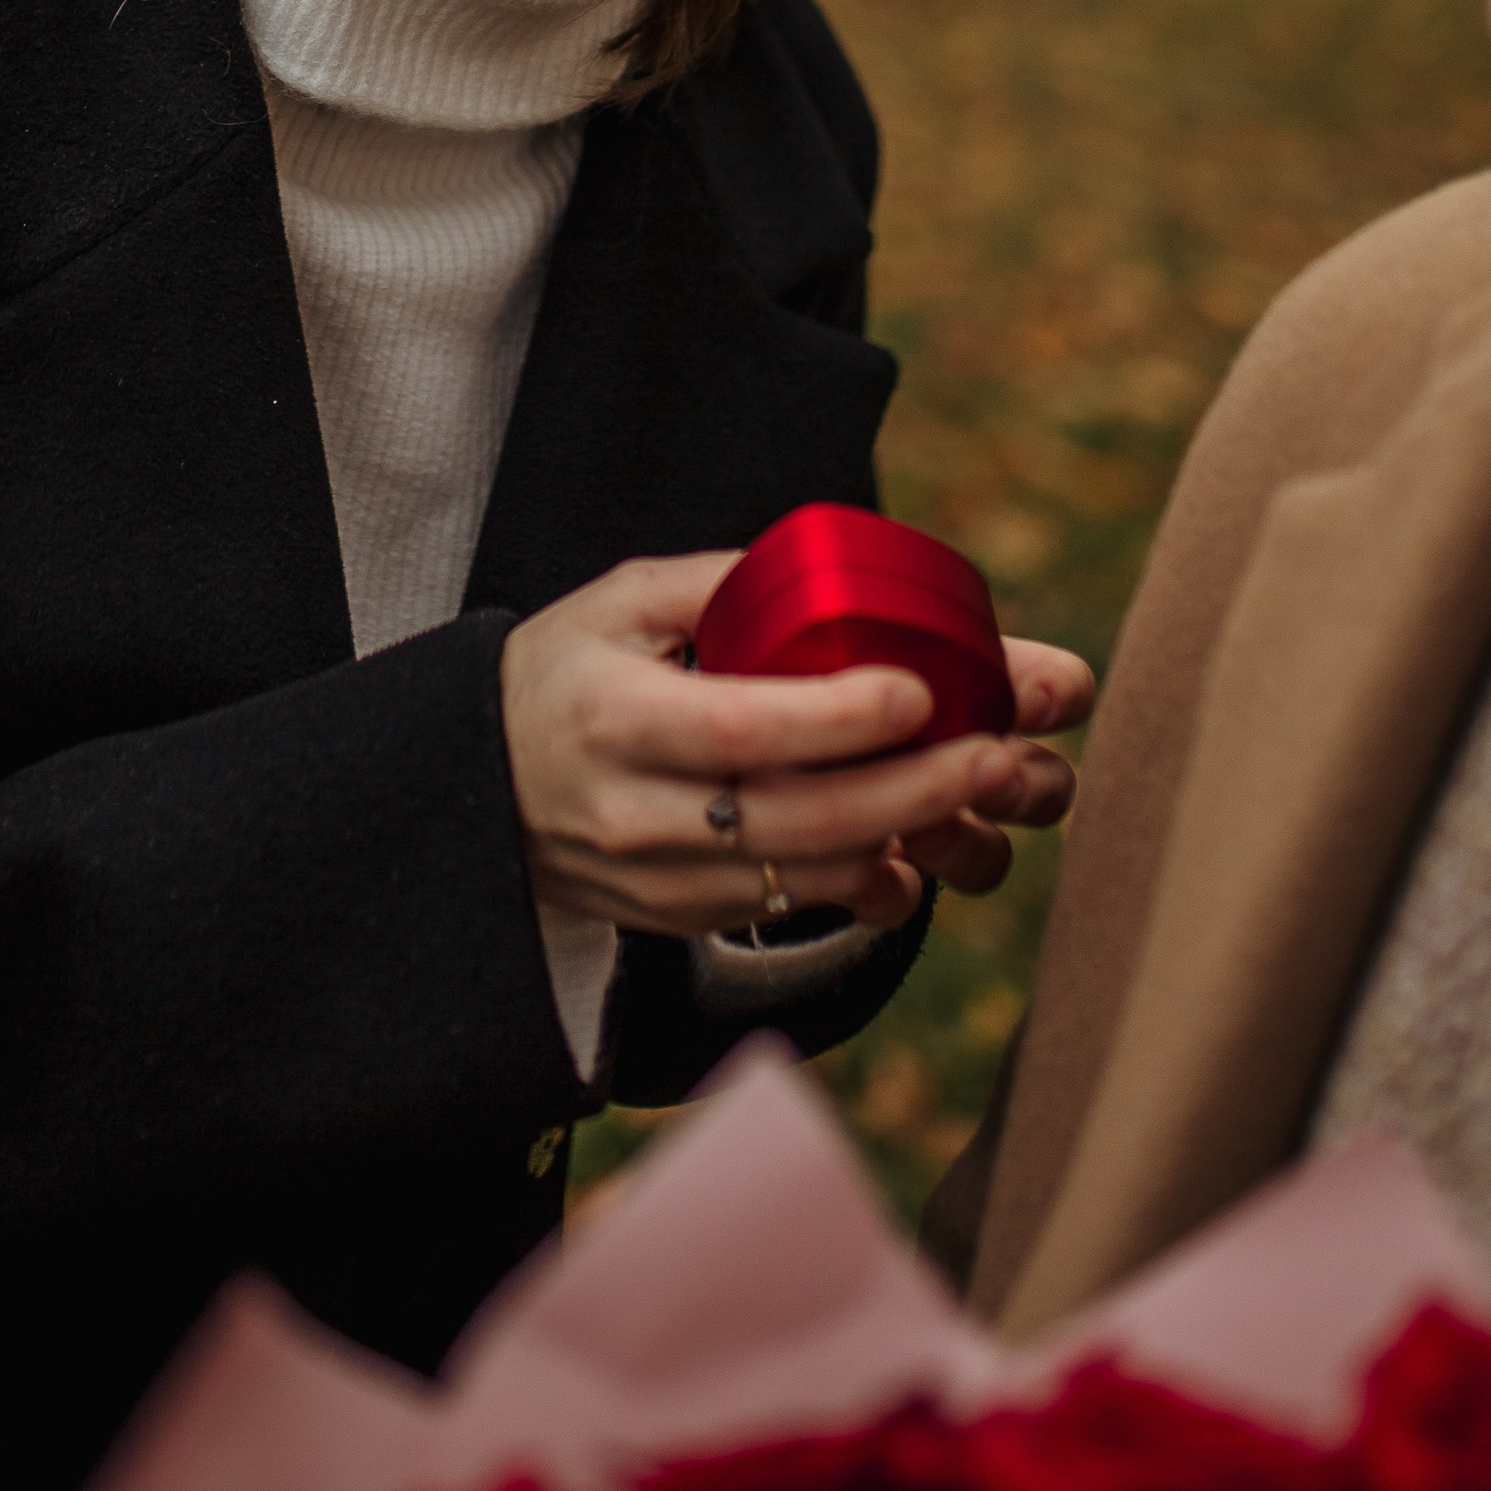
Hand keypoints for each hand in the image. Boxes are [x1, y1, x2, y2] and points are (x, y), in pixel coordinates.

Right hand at [501, 553, 1092, 939]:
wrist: (483, 791)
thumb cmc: (566, 672)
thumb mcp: (618, 601)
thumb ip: (719, 583)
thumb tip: (836, 569)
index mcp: (613, 718)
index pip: (736, 728)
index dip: (832, 718)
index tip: (916, 691)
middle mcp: (637, 814)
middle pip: (797, 817)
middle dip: (916, 789)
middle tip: (1006, 753)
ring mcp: (664, 881)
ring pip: (813, 875)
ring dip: (920, 839)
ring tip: (1005, 793)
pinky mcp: (690, 920)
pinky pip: (802, 907)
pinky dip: (879, 881)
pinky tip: (932, 844)